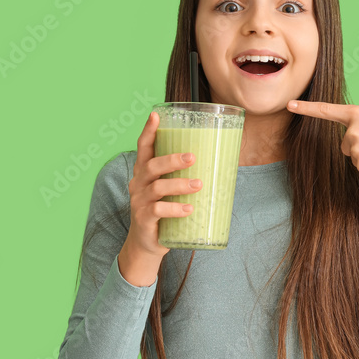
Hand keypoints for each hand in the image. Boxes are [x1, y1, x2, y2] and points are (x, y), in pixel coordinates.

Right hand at [125, 111, 203, 256]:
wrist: (146, 244)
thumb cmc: (163, 211)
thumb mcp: (168, 191)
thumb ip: (182, 176)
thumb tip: (220, 163)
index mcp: (144, 172)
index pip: (143, 147)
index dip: (148, 131)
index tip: (156, 115)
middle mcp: (138, 183)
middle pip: (151, 166)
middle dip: (172, 159)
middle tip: (193, 157)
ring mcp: (139, 201)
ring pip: (157, 188)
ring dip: (179, 185)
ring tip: (199, 184)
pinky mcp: (144, 219)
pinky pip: (159, 211)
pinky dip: (175, 209)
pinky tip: (190, 209)